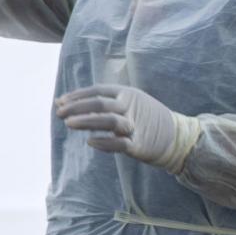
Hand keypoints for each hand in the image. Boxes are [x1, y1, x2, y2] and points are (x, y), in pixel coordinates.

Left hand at [56, 85, 176, 167]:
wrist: (177, 136)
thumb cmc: (141, 117)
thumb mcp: (124, 103)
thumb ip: (95, 103)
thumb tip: (60, 101)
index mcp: (126, 93)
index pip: (97, 90)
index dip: (77, 96)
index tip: (59, 102)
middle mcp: (130, 106)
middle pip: (100, 103)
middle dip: (77, 107)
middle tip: (58, 113)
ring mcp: (136, 125)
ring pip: (110, 121)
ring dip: (88, 121)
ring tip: (69, 124)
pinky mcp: (140, 144)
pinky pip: (121, 143)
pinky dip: (105, 143)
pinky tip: (90, 142)